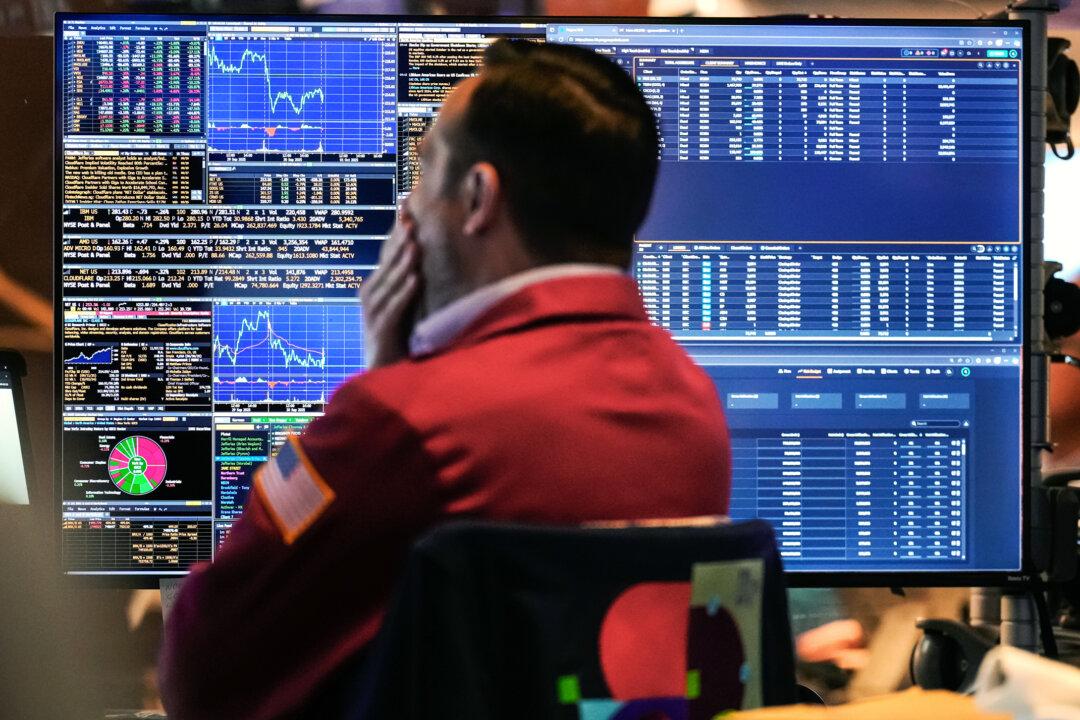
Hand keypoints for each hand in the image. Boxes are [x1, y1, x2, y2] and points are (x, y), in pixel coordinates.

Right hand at [360, 212, 420, 368]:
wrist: (383, 373)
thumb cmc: (397, 336)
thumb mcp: (401, 303)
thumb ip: (406, 281)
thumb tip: (421, 250)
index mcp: (375, 285)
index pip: (387, 250)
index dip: (396, 228)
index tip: (406, 204)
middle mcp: (371, 295)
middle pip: (386, 261)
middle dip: (398, 238)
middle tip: (410, 216)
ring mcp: (373, 313)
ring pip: (389, 282)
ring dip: (402, 262)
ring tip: (415, 243)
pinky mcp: (382, 331)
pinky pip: (395, 308)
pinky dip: (405, 293)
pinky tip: (415, 280)